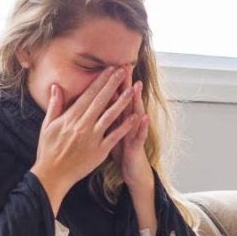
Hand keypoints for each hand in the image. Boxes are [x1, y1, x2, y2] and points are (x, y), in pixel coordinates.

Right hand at [30, 65, 137, 213]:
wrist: (52, 174)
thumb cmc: (48, 150)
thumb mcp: (47, 125)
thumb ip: (54, 105)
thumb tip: (56, 87)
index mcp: (70, 117)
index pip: (88, 95)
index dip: (100, 81)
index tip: (109, 69)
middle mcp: (82, 125)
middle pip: (100, 101)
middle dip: (112, 85)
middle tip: (123, 71)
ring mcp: (91, 138)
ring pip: (109, 116)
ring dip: (121, 102)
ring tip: (132, 90)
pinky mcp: (99, 151)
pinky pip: (114, 137)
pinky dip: (124, 127)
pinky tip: (134, 117)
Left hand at [109, 64, 152, 190]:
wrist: (131, 170)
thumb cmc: (120, 151)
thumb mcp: (109, 132)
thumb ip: (103, 117)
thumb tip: (94, 103)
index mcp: (116, 118)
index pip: (112, 98)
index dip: (110, 83)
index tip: (107, 65)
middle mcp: (127, 122)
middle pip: (125, 101)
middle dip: (125, 84)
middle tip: (125, 66)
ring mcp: (133, 133)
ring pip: (135, 114)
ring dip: (136, 101)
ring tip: (136, 86)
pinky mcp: (137, 146)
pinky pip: (139, 135)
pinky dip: (141, 126)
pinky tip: (142, 117)